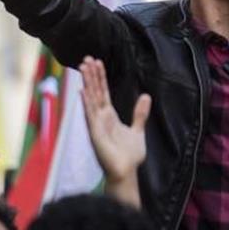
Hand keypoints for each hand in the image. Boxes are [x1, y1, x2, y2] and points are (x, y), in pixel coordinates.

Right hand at [80, 57, 150, 184]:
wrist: (126, 172)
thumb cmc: (129, 155)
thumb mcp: (137, 130)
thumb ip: (140, 114)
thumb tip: (146, 96)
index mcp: (109, 116)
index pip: (103, 92)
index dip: (100, 77)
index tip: (97, 62)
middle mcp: (101, 118)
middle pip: (95, 92)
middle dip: (91, 75)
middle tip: (86, 58)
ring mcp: (97, 125)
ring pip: (91, 99)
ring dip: (87, 83)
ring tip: (83, 67)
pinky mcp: (95, 133)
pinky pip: (90, 116)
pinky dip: (87, 103)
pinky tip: (83, 91)